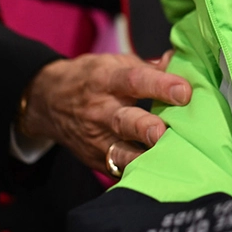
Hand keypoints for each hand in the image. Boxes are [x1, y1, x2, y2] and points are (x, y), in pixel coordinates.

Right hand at [17, 51, 189, 174]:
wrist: (47, 101)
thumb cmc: (90, 79)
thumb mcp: (113, 63)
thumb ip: (148, 68)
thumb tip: (178, 60)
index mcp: (106, 80)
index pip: (134, 81)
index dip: (160, 85)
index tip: (184, 91)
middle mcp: (100, 111)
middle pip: (124, 121)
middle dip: (145, 128)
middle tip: (163, 131)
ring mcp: (97, 139)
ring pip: (122, 153)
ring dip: (145, 157)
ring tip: (168, 159)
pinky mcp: (97, 161)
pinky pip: (120, 170)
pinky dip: (140, 170)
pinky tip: (162, 170)